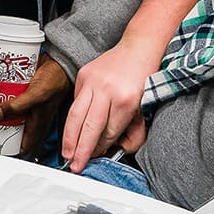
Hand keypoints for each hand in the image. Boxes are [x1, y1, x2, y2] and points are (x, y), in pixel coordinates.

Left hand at [0, 56, 70, 153]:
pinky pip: (11, 98)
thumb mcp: (36, 95)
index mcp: (38, 123)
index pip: (23, 145)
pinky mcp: (25, 92)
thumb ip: (17, 106)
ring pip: (10, 113)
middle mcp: (33, 116)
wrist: (60, 61)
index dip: (10, 149)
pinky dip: (3, 96)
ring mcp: (28, 104)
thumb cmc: (56, 79)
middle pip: (12, 128)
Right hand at [63, 43, 155, 169]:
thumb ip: (134, 133)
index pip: (108, 132)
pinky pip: (75, 101)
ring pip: (75, 115)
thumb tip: (118, 149)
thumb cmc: (144, 78)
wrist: (139, 47)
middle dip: (80, 149)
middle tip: (75, 166)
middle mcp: (107, 90)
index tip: (95, 158)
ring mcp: (92, 81)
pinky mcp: (83, 75)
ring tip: (67, 153)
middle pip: (88, 126)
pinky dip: (74, 117)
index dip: (101, 148)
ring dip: (69, 137)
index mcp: (125, 100)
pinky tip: (74, 128)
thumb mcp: (146, 109)